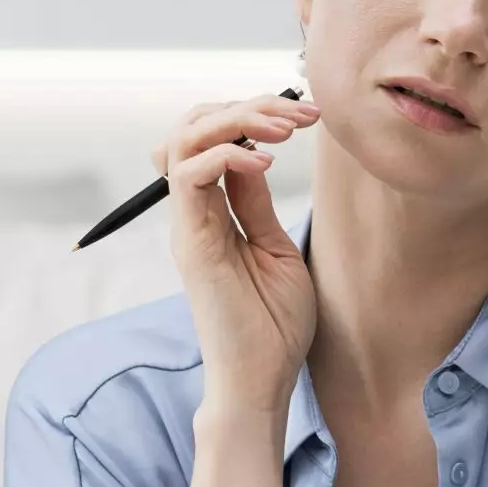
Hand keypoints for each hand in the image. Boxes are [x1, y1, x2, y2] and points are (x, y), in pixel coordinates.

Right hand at [154, 94, 320, 419]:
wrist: (261, 381)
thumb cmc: (273, 327)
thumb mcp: (276, 250)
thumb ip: (255, 204)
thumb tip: (255, 156)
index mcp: (213, 214)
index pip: (211, 139)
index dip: (252, 114)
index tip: (305, 116)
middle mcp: (193, 214)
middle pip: (191, 128)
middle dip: (244, 105)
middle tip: (299, 112)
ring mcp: (189, 226)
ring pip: (182, 140)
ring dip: (236, 119)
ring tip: (284, 127)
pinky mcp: (193, 244)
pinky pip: (190, 175)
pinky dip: (226, 154)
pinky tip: (266, 161)